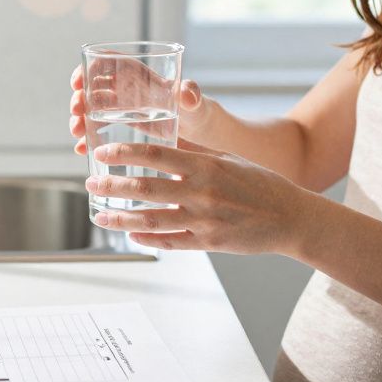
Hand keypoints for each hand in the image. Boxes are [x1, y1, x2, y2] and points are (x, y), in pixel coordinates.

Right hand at [68, 64, 204, 155]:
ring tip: (77, 133)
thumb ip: (192, 94)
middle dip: (79, 98)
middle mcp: (125, 87)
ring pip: (91, 108)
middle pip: (93, 87)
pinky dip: (88, 137)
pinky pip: (98, 129)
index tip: (77, 84)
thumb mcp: (195, 102)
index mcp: (138, 73)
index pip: (106, 62)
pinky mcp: (121, 125)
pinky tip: (82, 148)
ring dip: (79, 118)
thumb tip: (188, 94)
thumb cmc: (196, 109)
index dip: (88, 69)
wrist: (197, 132)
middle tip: (77, 113)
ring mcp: (121, 107)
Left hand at [83, 139, 313, 254]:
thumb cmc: (259, 184)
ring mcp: (204, 221)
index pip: (155, 155)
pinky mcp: (208, 243)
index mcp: (205, 166)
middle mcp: (201, 193)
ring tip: (100, 214)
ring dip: (120, 217)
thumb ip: (193, 151)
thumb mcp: (228, 159)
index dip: (124, 153)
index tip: (102, 153)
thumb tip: (161, 138)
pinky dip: (146, 239)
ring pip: (151, 219)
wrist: (289, 218)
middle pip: (145, 187)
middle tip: (91, 183)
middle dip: (112, 185)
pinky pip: (170, 242)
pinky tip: (130, 234)